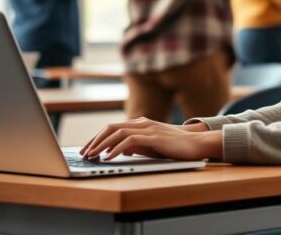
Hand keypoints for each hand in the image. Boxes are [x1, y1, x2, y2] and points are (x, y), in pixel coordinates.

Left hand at [81, 118, 221, 160]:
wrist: (196, 143)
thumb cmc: (175, 147)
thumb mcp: (150, 146)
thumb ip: (135, 146)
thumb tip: (118, 151)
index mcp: (140, 124)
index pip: (112, 128)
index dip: (97, 138)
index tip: (87, 149)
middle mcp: (142, 123)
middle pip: (111, 127)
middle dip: (94, 140)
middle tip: (84, 153)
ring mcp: (148, 128)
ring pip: (117, 132)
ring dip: (101, 144)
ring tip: (92, 156)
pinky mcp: (153, 136)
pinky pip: (129, 140)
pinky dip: (116, 149)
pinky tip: (109, 157)